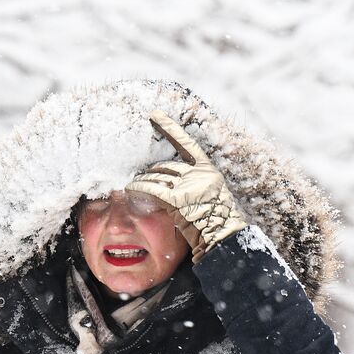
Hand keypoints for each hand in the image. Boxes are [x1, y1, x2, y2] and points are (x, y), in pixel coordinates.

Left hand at [126, 110, 246, 261]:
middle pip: (165, 166)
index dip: (170, 129)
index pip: (187, 144)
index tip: (155, 115)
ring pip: (156, 177)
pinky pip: (152, 190)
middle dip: (150, 172)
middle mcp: (199, 175)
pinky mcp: (178, 200)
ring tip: (130, 186)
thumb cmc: (215, 222)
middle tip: (137, 179)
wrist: (224, 239)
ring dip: (142, 181)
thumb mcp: (209, 195)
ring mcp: (189, 186)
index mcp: (208, 170)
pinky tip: (130, 189)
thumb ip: (191, 183)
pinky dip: (139, 188)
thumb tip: (164, 178)